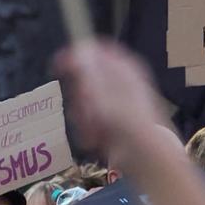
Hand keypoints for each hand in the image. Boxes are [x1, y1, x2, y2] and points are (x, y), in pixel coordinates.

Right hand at [55, 40, 171, 160]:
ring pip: (86, 103)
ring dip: (84, 117)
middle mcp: (122, 84)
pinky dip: (90, 130)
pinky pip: (91, 121)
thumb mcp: (100, 91)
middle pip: (88, 80)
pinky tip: (96, 139)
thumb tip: (79, 49)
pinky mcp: (114, 124)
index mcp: (124, 69)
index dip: (78, 55)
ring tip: (93, 129)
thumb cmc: (124, 120)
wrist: (145, 155)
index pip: (98, 51)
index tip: (59, 64)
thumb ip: (87, 70)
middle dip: (80, 95)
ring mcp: (118, 104)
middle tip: (83, 106)